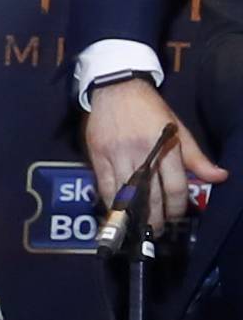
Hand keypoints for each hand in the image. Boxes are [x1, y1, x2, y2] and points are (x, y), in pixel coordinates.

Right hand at [84, 76, 226, 232]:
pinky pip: (105, 187)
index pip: (174, 185)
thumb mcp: (178, 128)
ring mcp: (118, 155)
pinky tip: (118, 213)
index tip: (177, 215)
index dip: (177, 206)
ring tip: (140, 228)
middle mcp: (142, 152)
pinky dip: (112, 204)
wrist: (116, 89)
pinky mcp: (99, 156)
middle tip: (159, 231)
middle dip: (156, 218)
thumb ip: (197, 157)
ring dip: (134, 216)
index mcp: (166, 145)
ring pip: (127, 195)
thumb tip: (220, 177)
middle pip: (150, 195)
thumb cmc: (150, 109)